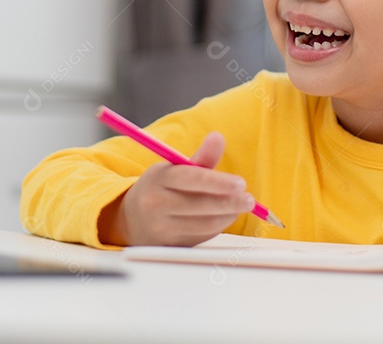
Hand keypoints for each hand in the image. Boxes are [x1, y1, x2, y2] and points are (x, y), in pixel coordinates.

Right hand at [98, 132, 252, 246]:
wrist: (133, 219)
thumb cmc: (161, 188)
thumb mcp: (175, 169)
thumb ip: (201, 157)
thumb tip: (218, 137)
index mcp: (159, 178)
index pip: (191, 179)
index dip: (218, 182)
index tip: (241, 183)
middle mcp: (156, 203)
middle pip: (199, 204)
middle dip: (229, 202)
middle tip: (249, 199)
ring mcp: (162, 227)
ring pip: (203, 224)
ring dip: (227, 215)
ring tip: (240, 206)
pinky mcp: (171, 244)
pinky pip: (201, 236)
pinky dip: (217, 226)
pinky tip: (224, 217)